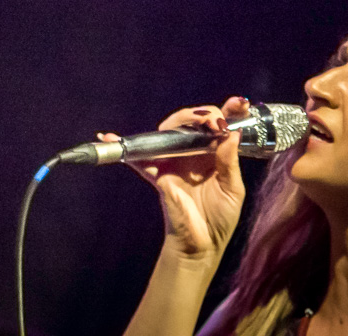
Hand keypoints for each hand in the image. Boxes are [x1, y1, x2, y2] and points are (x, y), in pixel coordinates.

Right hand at [102, 96, 248, 259]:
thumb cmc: (219, 219)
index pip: (220, 126)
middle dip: (201, 114)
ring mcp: (173, 160)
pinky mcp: (157, 172)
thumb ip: (229, 162)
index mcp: (214, 155)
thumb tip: (229, 133)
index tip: (239, 102)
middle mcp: (194, 152)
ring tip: (195, 122)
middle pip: (192, 121)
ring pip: (169, 130)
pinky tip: (108, 136)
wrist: (200, 245)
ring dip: (178, 120)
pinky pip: (138, 157)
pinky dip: (122, 145)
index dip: (229, 110)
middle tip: (212, 121)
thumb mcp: (232, 190)